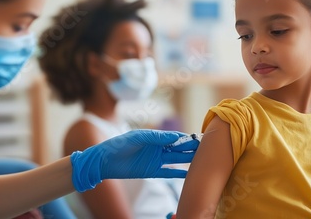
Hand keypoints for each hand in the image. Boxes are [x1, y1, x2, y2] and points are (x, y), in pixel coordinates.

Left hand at [70, 129, 198, 191]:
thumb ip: (156, 137)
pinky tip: (190, 173)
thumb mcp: (138, 138)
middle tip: (206, 149)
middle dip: (191, 148)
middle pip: (178, 148)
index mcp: (155, 137)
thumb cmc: (119, 144)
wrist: (104, 161)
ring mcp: (156, 160)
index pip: (175, 137)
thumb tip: (175, 136)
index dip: (186, 138)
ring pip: (176, 160)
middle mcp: (158, 148)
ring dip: (188, 160)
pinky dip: (179, 173)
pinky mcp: (152, 171)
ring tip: (202, 160)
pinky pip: (169, 172)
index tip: (199, 138)